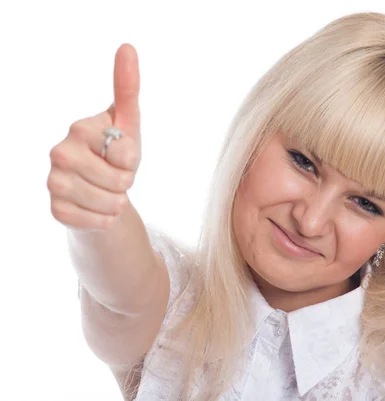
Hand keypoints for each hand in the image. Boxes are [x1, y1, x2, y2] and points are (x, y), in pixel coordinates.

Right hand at [47, 44, 141, 231]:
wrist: (101, 191)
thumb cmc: (117, 154)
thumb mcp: (129, 123)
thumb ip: (127, 88)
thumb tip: (127, 47)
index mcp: (80, 128)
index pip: (128, 152)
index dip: (134, 159)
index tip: (122, 155)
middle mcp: (60, 152)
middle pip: (121, 179)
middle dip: (128, 182)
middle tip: (115, 176)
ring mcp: (54, 182)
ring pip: (110, 203)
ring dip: (118, 202)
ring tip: (107, 191)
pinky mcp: (56, 210)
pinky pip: (98, 221)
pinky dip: (106, 219)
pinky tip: (96, 208)